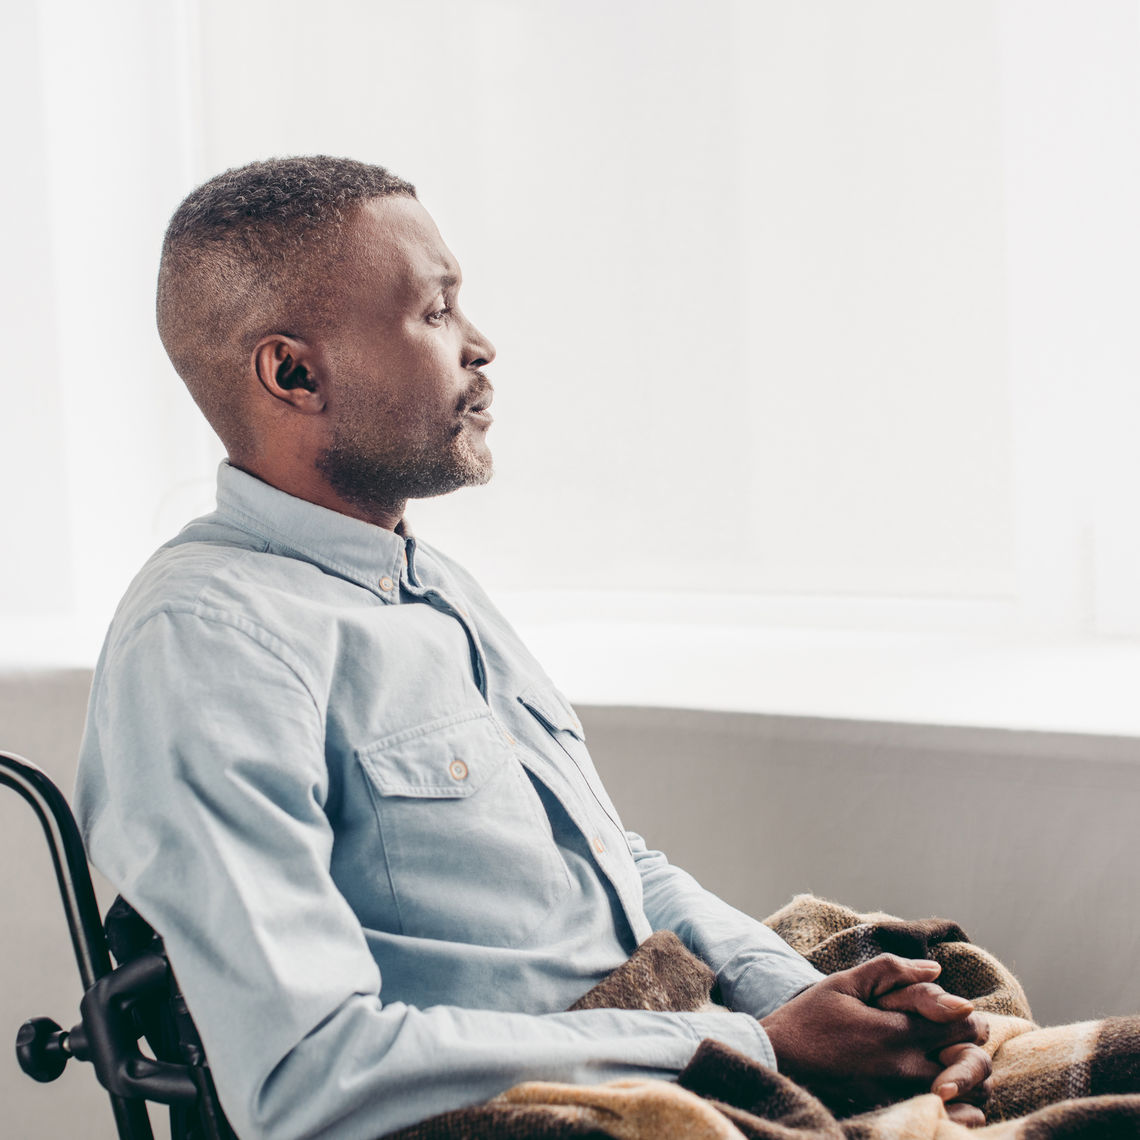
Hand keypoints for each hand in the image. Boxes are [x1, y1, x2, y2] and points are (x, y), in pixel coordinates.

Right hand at [759, 954, 990, 1120]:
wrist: (777, 1061)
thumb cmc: (809, 1018)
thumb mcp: (844, 982)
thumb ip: (892, 970)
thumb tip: (936, 969)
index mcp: (894, 1032)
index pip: (964, 1024)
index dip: (964, 1014)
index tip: (949, 1011)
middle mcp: (904, 1070)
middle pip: (973, 1062)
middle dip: (970, 1046)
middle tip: (951, 1037)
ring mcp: (900, 1097)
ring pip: (967, 1095)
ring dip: (965, 1076)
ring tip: (944, 1060)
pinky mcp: (892, 1113)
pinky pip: (946, 1118)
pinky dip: (956, 1107)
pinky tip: (940, 1089)